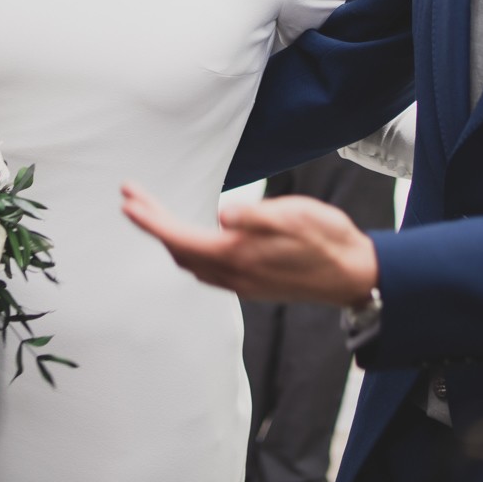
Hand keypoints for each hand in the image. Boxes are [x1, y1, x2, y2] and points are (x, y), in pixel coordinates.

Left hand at [120, 183, 377, 306]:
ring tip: (154, 214)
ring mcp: (242, 283)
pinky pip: (207, 270)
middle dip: (153, 223)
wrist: (354, 274)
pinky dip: (188, 250)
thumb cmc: (328, 240)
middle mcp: (234, 275)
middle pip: (179, 250)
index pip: (180, 237)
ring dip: (168, 238)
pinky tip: (193, 239)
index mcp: (238, 256)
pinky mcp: (252, 284)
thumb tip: (224, 214)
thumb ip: (258, 216)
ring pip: (191, 263)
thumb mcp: (296, 217)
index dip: (150, 219)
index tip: (128, 199)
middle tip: (132, 197)